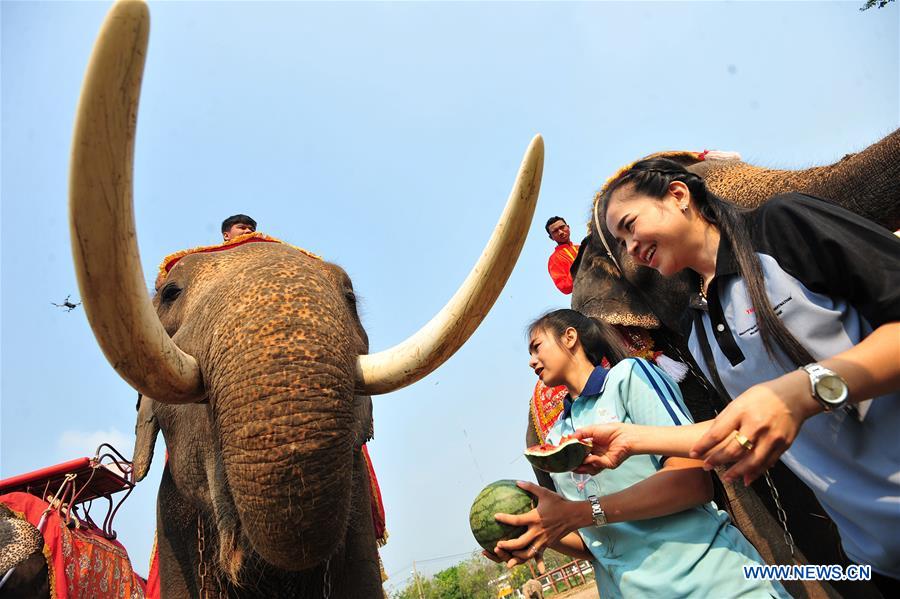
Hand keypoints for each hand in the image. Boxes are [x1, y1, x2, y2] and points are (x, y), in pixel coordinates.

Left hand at [493, 481, 583, 568]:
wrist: (575, 515)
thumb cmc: (559, 503)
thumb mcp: (545, 492)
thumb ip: (530, 487)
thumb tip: (517, 481)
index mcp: (535, 518)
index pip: (516, 520)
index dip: (505, 519)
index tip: (496, 516)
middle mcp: (538, 531)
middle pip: (520, 543)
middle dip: (508, 545)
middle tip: (498, 544)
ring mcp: (543, 540)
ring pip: (528, 553)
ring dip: (517, 555)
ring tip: (509, 553)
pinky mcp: (548, 544)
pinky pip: (537, 554)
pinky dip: (528, 556)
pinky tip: (521, 556)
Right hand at [571, 423, 632, 471]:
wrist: (626, 436)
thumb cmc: (612, 430)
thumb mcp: (592, 429)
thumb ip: (580, 433)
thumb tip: (568, 438)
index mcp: (593, 445)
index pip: (580, 451)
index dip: (572, 452)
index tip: (564, 452)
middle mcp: (596, 453)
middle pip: (583, 461)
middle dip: (575, 463)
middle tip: (567, 463)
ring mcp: (601, 460)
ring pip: (588, 467)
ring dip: (581, 467)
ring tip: (574, 466)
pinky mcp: (607, 464)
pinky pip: (596, 466)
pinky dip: (591, 463)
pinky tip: (587, 459)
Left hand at [690, 371, 819, 485]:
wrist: (794, 396)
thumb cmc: (762, 397)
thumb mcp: (739, 401)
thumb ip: (726, 419)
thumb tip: (712, 437)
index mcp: (741, 411)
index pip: (717, 432)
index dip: (703, 445)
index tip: (693, 453)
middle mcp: (756, 425)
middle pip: (733, 449)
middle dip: (717, 460)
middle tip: (706, 467)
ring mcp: (771, 436)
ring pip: (751, 461)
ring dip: (736, 472)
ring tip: (726, 478)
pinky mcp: (783, 444)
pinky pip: (767, 462)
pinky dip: (756, 472)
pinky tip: (747, 479)